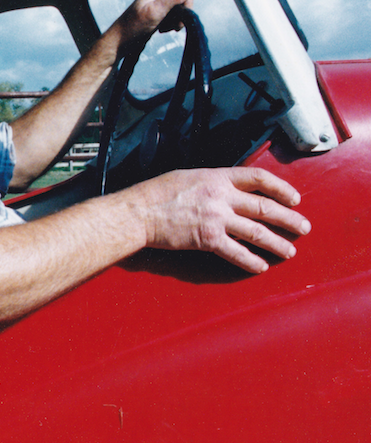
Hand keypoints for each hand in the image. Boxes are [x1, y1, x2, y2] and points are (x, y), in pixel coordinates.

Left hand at [110, 0, 192, 55]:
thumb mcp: (154, 12)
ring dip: (174, 23)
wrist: (120, 41)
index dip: (185, 9)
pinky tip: (160, 30)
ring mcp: (157, 5)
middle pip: (181, 3)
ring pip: (177, 12)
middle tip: (168, 28)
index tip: (177, 23)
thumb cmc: (135, 27)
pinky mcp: (156, 16)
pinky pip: (171, 18)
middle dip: (179, 17)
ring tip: (162, 30)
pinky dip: (169, 26)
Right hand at [128, 167, 310, 272]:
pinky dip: (251, 261)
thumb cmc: (159, 192)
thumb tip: (230, 190)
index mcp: (217, 177)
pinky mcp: (207, 240)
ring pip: (256, 232)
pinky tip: (261, 266)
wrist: (140, 211)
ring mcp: (216, 219)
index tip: (294, 198)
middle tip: (303, 228)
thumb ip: (213, 182)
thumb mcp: (189, 176)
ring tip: (289, 251)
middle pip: (264, 208)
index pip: (258, 178)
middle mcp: (221, 197)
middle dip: (288, 219)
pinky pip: (236, 252)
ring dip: (276, 243)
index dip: (280, 188)